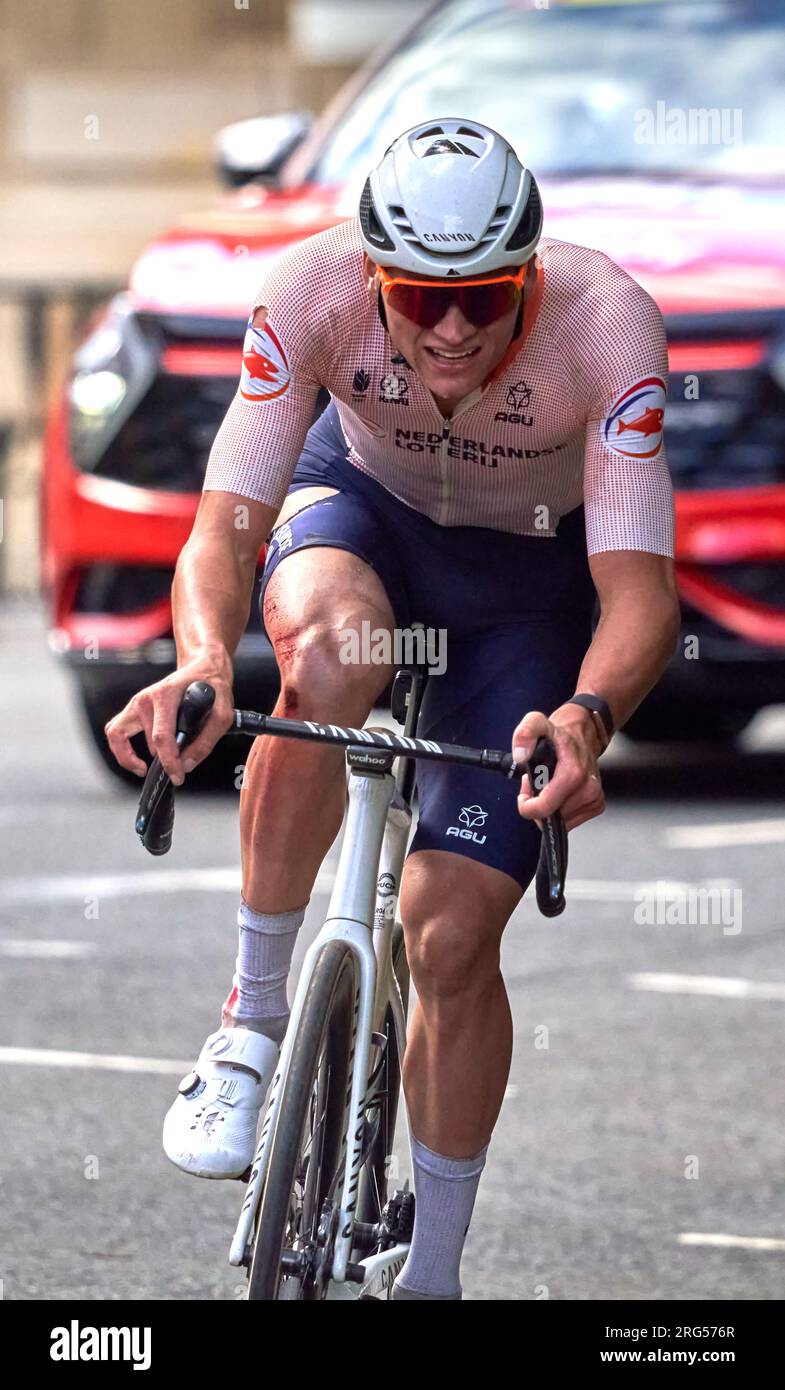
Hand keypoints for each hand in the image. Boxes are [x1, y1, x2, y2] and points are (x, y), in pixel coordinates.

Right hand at [104, 659, 234, 782]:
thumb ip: (207, 740)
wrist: (203, 667)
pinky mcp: (133, 710)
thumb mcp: (223, 713)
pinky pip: (115, 733)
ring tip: (158, 764)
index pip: (162, 737)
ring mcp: (136, 703)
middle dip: (163, 761)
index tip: (177, 776)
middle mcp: (145, 699)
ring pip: (119, 737)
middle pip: (147, 742)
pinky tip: (138, 762)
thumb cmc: (212, 686)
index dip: (169, 762)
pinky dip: (122, 750)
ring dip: (134, 757)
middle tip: (180, 766)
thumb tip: (187, 764)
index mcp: (165, 695)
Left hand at [511, 706, 604, 831]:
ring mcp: (594, 797)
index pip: (544, 808)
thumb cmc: (560, 734)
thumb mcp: (536, 723)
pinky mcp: (597, 804)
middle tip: (539, 780)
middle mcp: (588, 788)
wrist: (584, 733)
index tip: (527, 789)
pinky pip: (571, 820)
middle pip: (551, 816)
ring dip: (550, 806)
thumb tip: (520, 756)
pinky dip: (561, 809)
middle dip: (538, 802)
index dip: (527, 804)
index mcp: (573, 773)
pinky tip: (561, 792)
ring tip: (550, 784)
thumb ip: (525, 734)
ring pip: (561, 820)